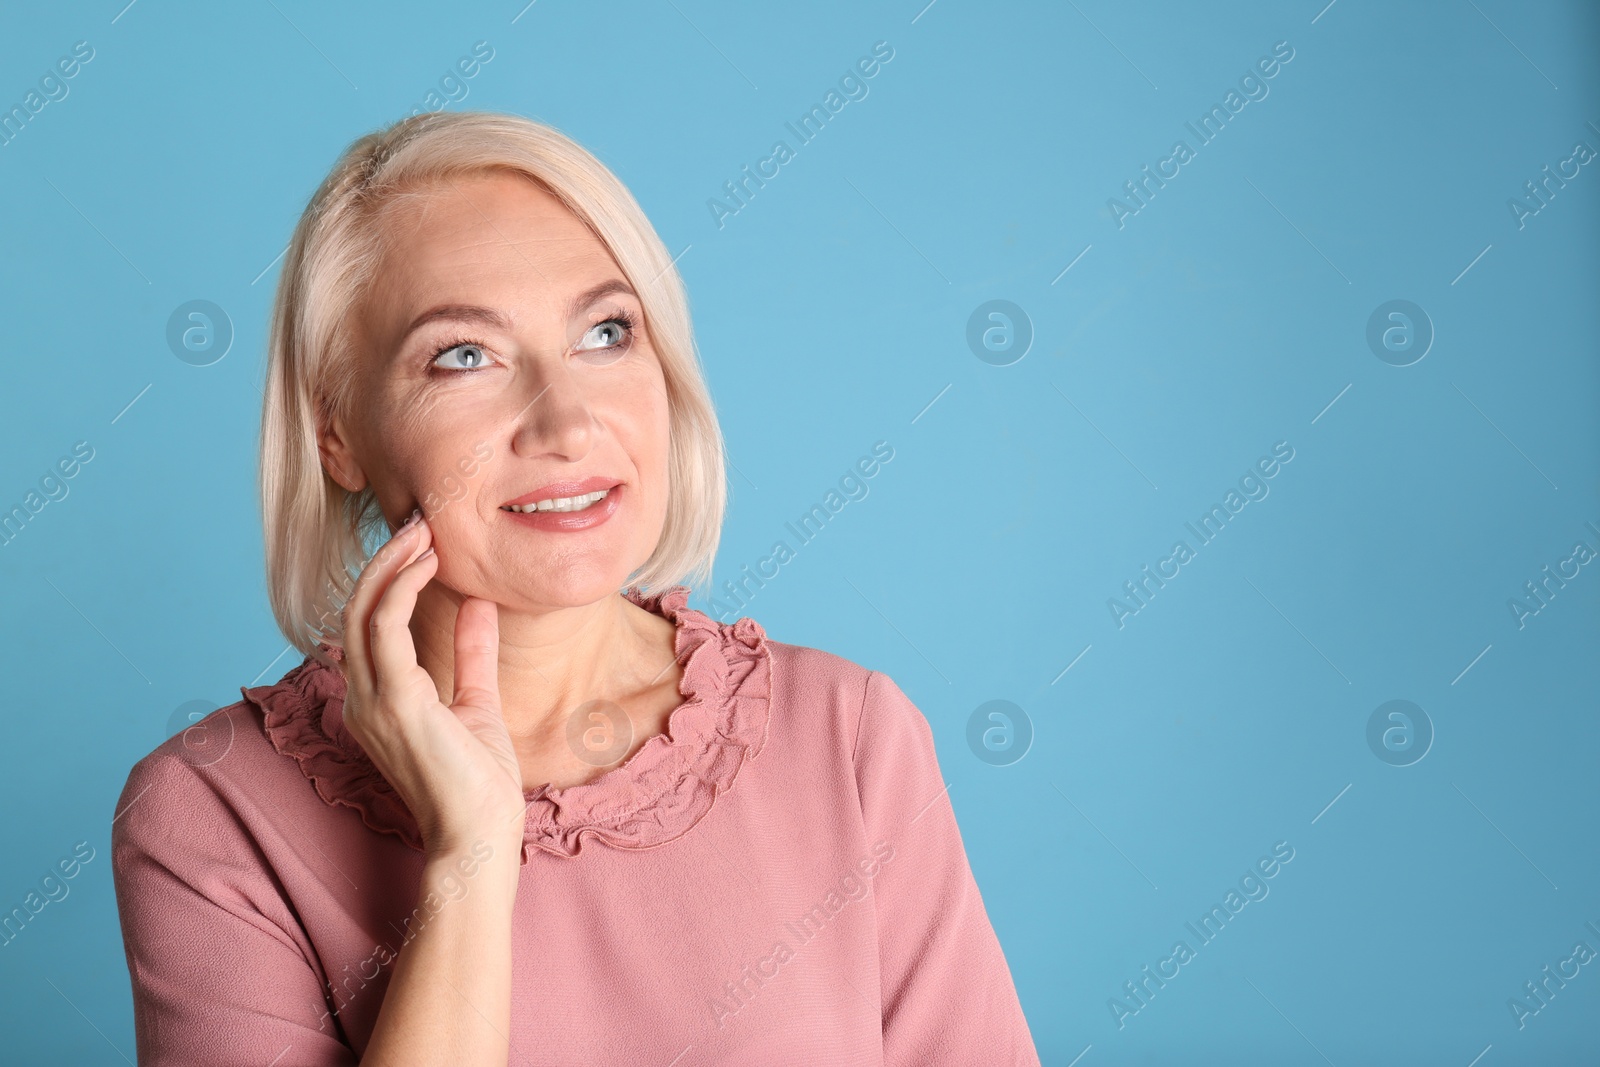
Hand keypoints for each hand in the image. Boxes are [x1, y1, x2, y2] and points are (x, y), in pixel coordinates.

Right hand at [336, 509, 526, 858]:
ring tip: (423, 531)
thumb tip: (478, 604)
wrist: (482, 835)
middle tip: (420, 522)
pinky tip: (427, 565)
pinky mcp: (396, 703)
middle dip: (386, 560)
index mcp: (377, 699)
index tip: (424, 542)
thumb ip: (472, 654)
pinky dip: (401, 590)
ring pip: (364, 612)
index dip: (389, 578)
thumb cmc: (479, 782)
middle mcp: (363, 698)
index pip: (369, 624)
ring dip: (391, 565)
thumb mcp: (477, 702)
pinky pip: (385, 630)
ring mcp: (372, 701)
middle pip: (358, 609)